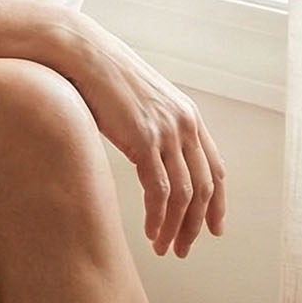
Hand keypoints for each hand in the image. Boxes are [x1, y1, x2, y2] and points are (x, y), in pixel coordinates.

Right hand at [55, 14, 226, 256]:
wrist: (83, 53)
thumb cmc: (102, 77)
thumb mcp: (139, 103)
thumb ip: (153, 127)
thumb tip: (148, 155)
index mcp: (188, 116)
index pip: (215, 169)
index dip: (218, 203)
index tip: (214, 228)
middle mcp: (185, 124)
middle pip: (205, 188)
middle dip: (197, 224)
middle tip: (184, 249)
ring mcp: (167, 131)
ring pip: (185, 195)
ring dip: (177, 228)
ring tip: (165, 248)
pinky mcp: (145, 139)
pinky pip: (160, 190)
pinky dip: (159, 217)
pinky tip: (151, 232)